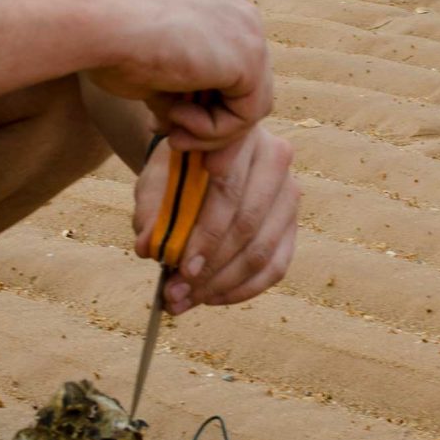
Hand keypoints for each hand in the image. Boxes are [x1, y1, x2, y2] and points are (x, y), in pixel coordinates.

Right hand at [84, 0, 272, 150]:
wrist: (94, 21)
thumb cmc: (104, 36)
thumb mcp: (147, 62)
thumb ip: (173, 86)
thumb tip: (178, 120)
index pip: (223, 54)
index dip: (201, 96)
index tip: (169, 121)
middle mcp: (236, 2)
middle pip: (242, 77)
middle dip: (212, 119)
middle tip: (176, 141)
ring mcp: (248, 27)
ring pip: (249, 99)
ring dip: (210, 129)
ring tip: (172, 135)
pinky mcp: (250, 57)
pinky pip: (247, 113)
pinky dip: (214, 131)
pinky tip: (178, 122)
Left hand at [134, 124, 298, 311]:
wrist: (199, 164)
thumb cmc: (177, 172)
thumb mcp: (158, 182)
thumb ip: (153, 211)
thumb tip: (147, 247)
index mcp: (242, 139)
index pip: (228, 191)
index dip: (205, 234)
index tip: (180, 267)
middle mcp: (276, 162)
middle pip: (248, 226)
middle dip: (209, 268)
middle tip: (175, 293)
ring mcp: (289, 196)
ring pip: (261, 253)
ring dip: (221, 285)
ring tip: (184, 301)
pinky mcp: (292, 226)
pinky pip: (275, 268)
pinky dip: (241, 290)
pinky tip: (211, 298)